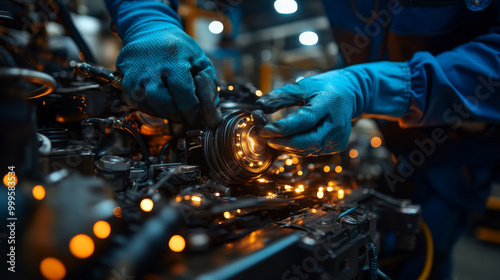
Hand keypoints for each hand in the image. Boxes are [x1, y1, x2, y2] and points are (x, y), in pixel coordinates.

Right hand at [113, 2, 221, 127]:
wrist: (151, 31)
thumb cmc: (180, 50)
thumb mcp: (201, 63)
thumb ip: (209, 91)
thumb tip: (213, 120)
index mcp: (175, 58)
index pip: (183, 92)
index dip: (191, 110)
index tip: (196, 116)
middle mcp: (151, 65)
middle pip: (163, 102)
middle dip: (176, 115)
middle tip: (184, 116)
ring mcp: (134, 71)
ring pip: (147, 105)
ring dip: (162, 112)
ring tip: (172, 107)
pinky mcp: (123, 76)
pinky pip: (135, 102)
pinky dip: (149, 107)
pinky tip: (158, 101)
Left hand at [256, 62, 409, 155]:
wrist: (352, 94)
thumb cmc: (324, 88)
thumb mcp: (303, 86)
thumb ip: (281, 96)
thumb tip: (259, 105)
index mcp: (329, 105)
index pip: (304, 121)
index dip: (282, 128)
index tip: (264, 129)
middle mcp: (336, 125)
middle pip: (306, 141)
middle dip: (282, 142)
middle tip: (264, 136)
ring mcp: (338, 138)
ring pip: (307, 149)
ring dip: (286, 146)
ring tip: (271, 137)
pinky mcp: (336, 146)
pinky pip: (311, 151)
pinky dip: (296, 147)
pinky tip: (285, 140)